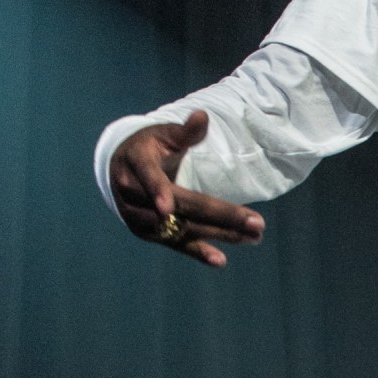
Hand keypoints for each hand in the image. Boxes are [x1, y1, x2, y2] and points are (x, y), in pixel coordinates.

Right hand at [109, 110, 264, 268]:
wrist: (120, 169)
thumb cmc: (149, 148)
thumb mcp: (164, 135)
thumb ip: (185, 132)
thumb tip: (202, 117)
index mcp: (136, 164)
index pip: (149, 178)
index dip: (157, 191)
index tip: (166, 208)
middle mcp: (133, 195)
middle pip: (179, 208)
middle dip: (220, 216)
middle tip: (257, 224)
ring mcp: (139, 218)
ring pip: (181, 228)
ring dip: (219, 234)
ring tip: (253, 237)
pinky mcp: (148, 234)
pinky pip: (175, 244)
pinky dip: (198, 252)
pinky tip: (220, 260)